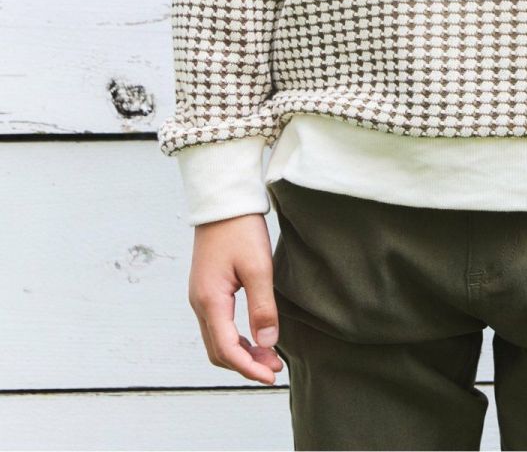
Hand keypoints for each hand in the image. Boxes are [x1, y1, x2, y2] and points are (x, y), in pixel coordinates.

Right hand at [188, 214, 284, 384]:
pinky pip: (217, 326)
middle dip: (246, 365)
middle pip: (218, 351)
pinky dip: (235, 339)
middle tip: (275, 369)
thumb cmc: (240, 229)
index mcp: (210, 300)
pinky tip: (255, 336)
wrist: (222, 201)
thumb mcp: (258, 266)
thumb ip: (262, 306)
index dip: (249, 368)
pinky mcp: (206, 290)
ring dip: (241, 354)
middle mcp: (199, 303)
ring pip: (216, 340)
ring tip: (269, 357)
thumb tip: (268, 342)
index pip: (227, 349)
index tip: (272, 377)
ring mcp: (200, 297)